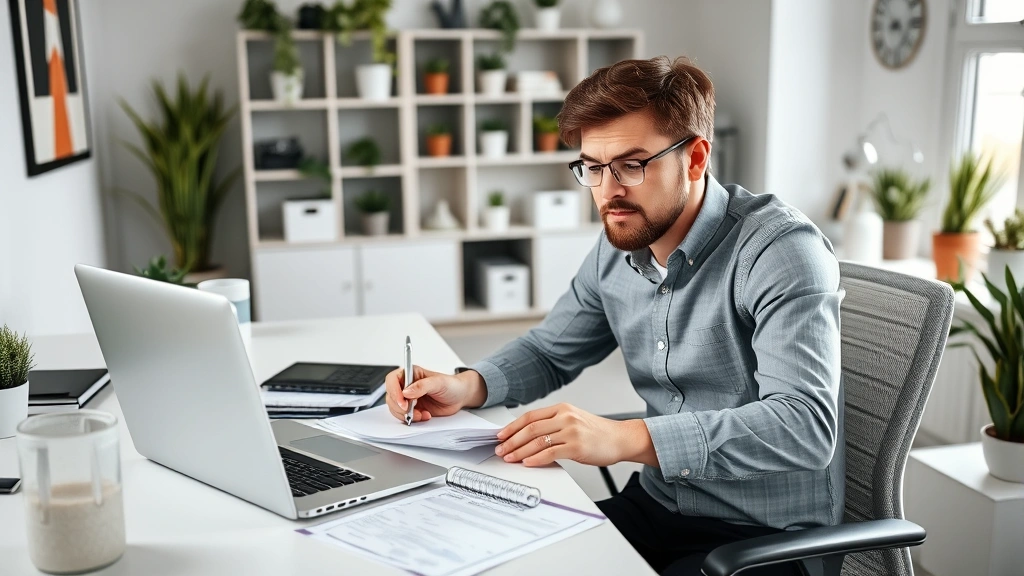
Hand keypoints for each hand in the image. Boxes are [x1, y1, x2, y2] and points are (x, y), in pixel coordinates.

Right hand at [384, 365, 486, 422]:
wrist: (460, 396)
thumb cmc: (451, 385)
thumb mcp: (439, 382)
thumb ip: (422, 386)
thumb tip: (406, 392)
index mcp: (411, 374)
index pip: (392, 380)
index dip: (394, 391)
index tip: (402, 402)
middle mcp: (407, 385)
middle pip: (391, 396)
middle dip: (399, 406)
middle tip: (411, 411)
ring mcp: (408, 398)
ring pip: (395, 408)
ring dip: (406, 414)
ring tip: (421, 414)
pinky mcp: (412, 409)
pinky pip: (403, 416)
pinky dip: (412, 419)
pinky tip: (424, 415)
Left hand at [494, 403, 654, 467]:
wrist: (621, 438)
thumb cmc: (597, 432)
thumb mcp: (573, 420)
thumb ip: (553, 424)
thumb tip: (527, 436)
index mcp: (562, 408)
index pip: (530, 417)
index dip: (512, 427)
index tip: (500, 436)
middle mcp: (565, 417)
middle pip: (530, 428)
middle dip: (511, 440)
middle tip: (500, 450)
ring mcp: (571, 431)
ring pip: (537, 441)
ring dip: (519, 451)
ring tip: (509, 458)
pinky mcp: (577, 446)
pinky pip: (550, 452)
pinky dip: (536, 459)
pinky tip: (527, 463)